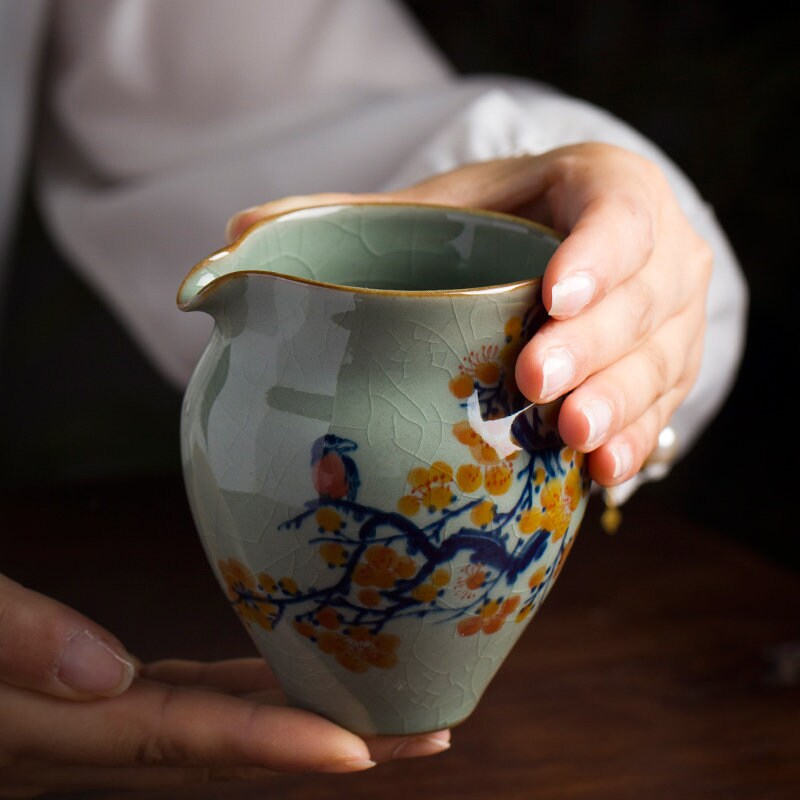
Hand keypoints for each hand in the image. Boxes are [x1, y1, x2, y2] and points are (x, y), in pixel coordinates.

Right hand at [0, 575, 449, 795]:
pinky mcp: (82, 698)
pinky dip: (237, 688)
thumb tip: (108, 677)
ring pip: (209, 722)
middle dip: (329, 744)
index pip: (184, 739)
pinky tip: (274, 668)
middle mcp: (78, 738)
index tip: (366, 750)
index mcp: (47, 731)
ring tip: (381, 702)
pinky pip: (177, 698)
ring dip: (296, 714)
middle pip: (225, 744)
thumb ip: (13, 642)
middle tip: (426, 732)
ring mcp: (83, 723)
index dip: (274, 746)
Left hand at [226, 143, 710, 486]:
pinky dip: (634, 437)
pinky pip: (663, 407)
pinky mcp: (666, 368)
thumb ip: (348, 219)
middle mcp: (651, 249)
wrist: (561, 262)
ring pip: (661, 359)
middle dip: (594, 344)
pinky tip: (603, 472)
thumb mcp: (434, 212)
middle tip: (537, 386)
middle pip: (643, 295)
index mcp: (599, 186)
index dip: (600, 248)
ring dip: (619, 402)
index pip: (619, 205)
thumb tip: (233, 238)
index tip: (556, 292)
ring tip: (573, 438)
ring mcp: (668, 315)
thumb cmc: (491, 232)